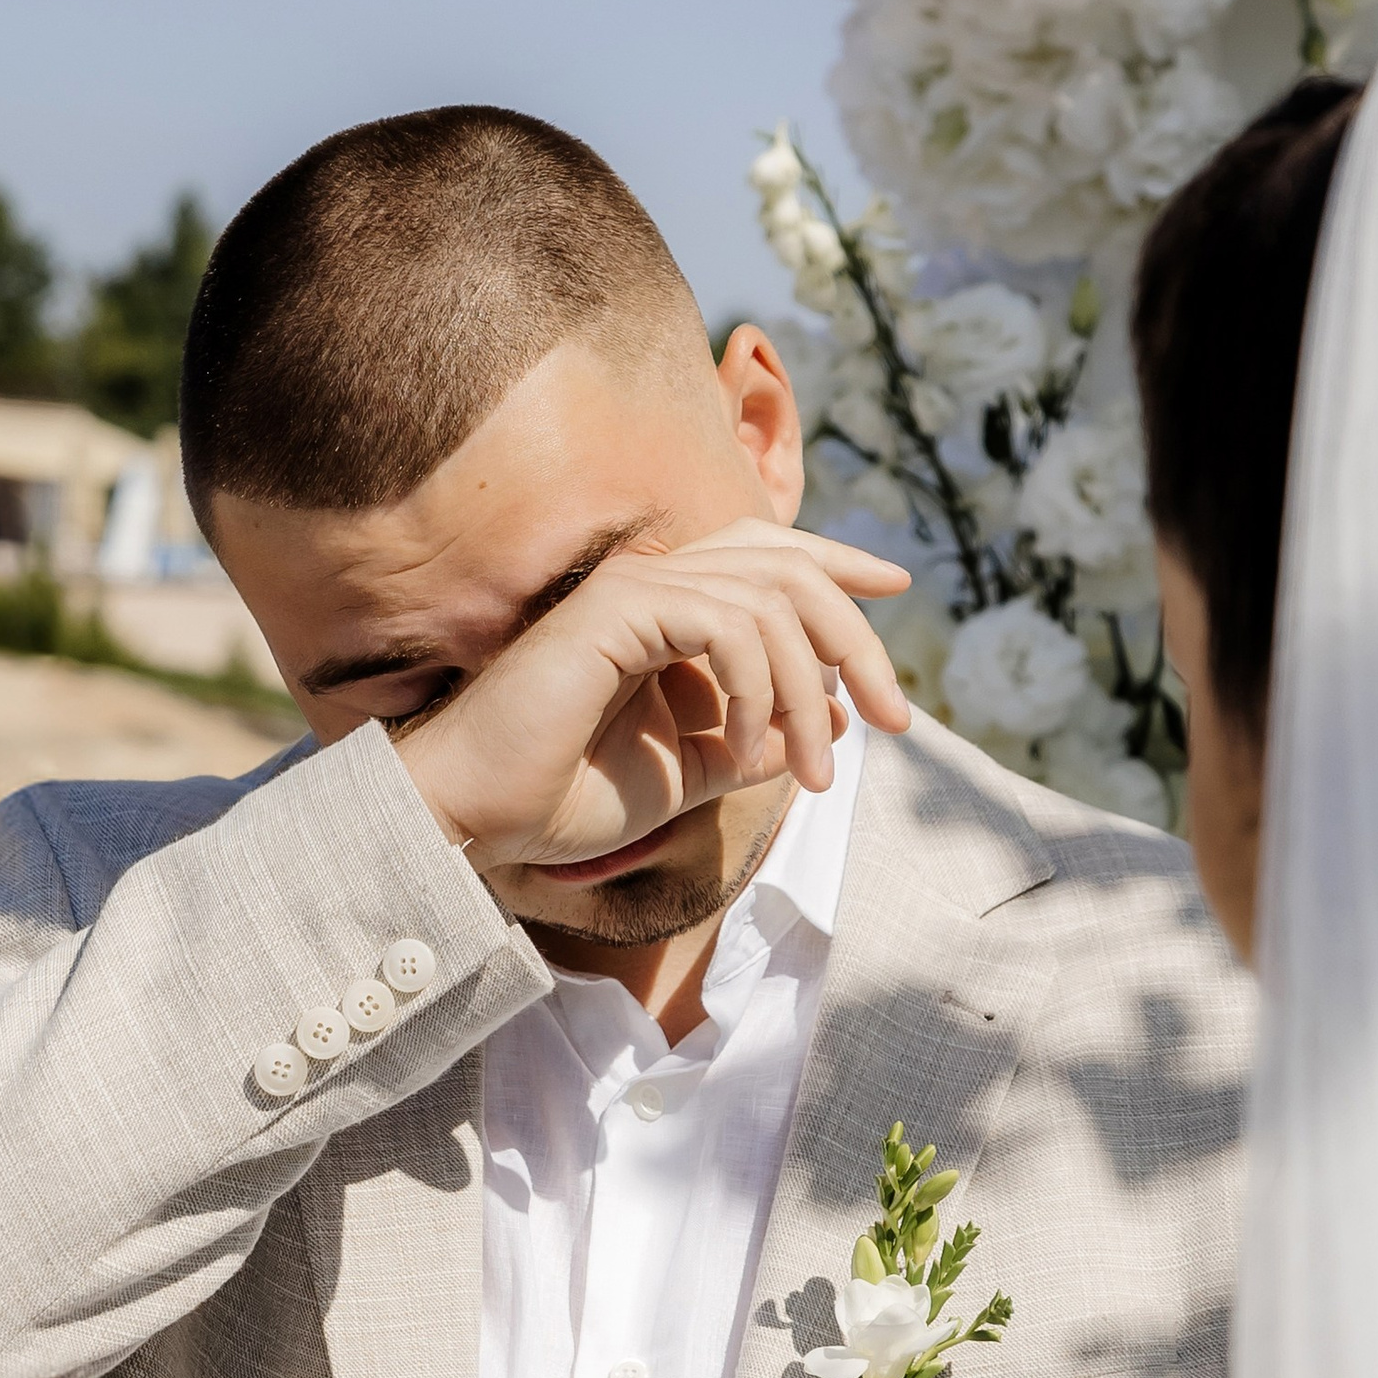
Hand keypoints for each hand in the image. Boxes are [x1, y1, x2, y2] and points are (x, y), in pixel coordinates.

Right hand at [399, 524, 912, 870]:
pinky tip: (744, 745)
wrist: (480, 819)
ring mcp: (634, 588)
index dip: (839, 566)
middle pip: (789, 569)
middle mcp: (652, 583)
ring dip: (810, 690)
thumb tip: (824, 721)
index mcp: (666, 610)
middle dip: (858, 640)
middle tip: (895, 719)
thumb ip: (749, 744)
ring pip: (771, 598)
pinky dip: (757, 685)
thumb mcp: (685, 774)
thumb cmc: (561, 799)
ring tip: (814, 770)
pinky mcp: (618, 608)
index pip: (770, 559)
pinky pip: (726, 622)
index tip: (897, 588)